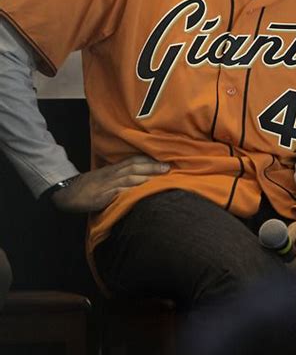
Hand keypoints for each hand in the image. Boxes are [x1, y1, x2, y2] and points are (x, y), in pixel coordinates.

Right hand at [51, 155, 169, 212]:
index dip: (148, 160)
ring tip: (161, 178)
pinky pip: (120, 192)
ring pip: (130, 177)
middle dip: (152, 167)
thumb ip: (119, 176)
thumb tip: (136, 177)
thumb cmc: (88, 186)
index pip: (133, 160)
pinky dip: (132, 190)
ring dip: (147, 177)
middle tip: (168, 167)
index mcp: (113, 169)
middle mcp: (113, 174)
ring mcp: (108, 184)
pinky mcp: (104, 195)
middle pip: (135, 166)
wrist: (68, 192)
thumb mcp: (104, 177)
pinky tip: (143, 192)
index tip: (163, 159)